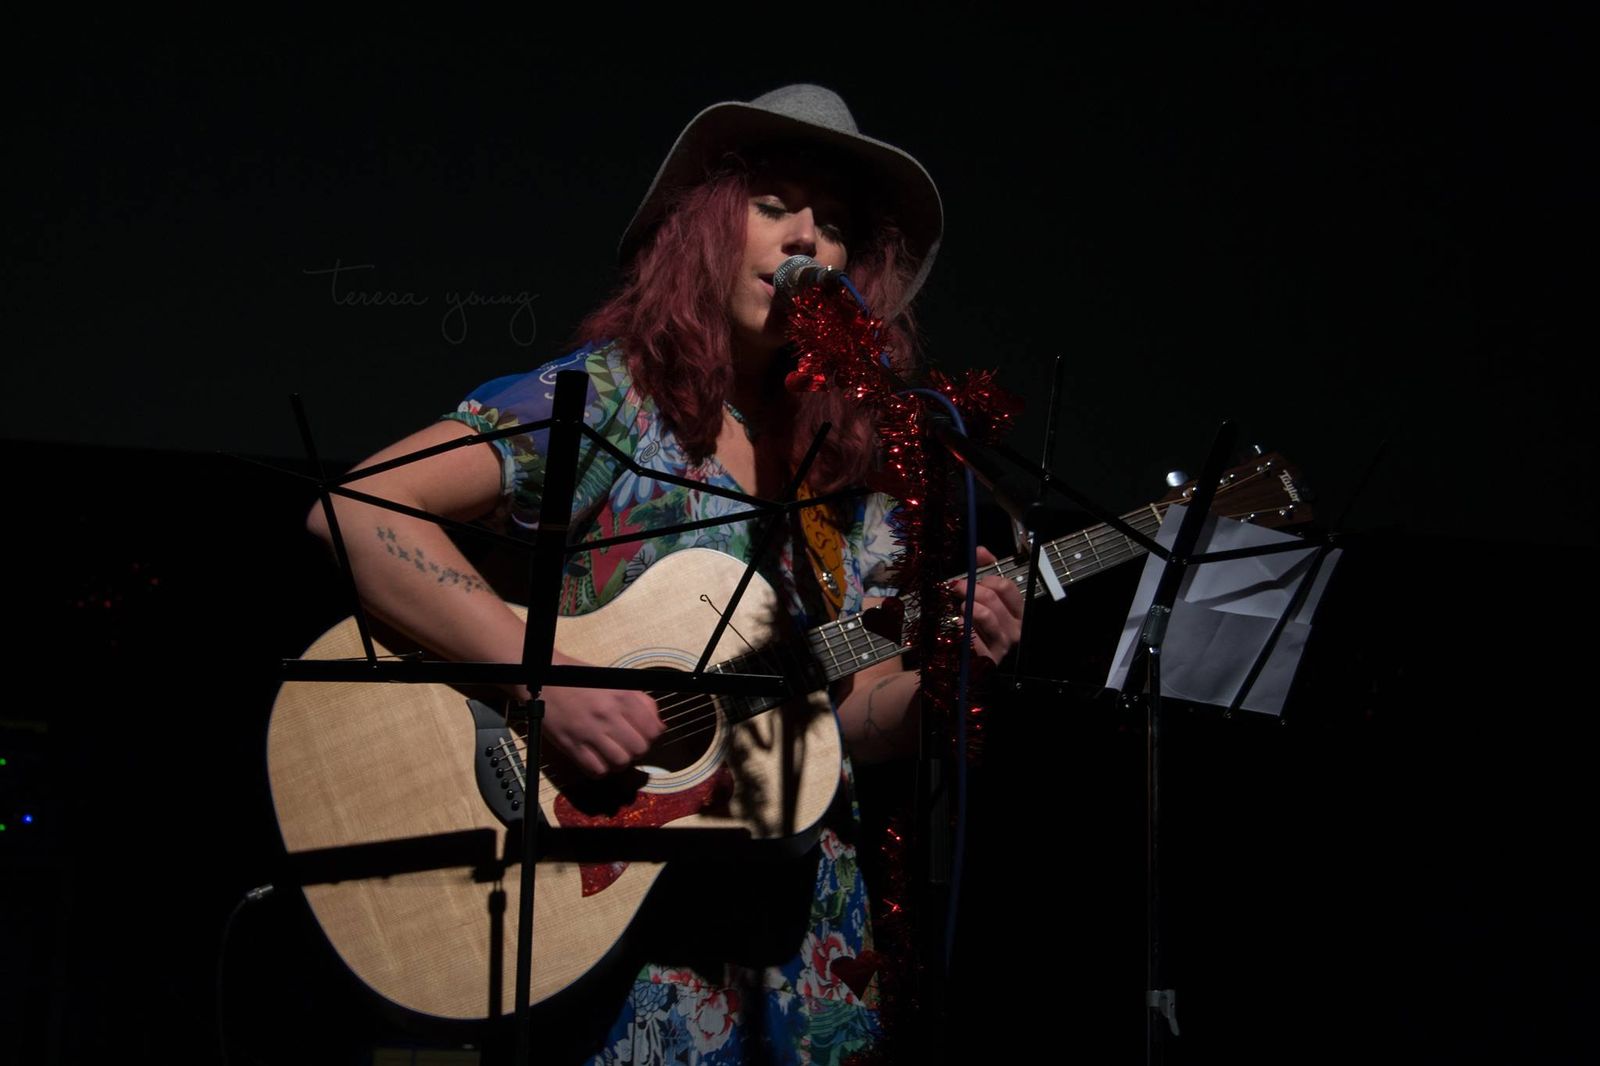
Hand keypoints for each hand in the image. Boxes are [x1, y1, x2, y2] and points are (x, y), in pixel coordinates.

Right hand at [537, 659, 664, 776]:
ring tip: (613, 754)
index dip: (651, 737)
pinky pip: (596, 770)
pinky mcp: (571, 745)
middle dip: (636, 751)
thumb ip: (641, 702)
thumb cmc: (580, 679)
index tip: (644, 736)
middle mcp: (608, 714)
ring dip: (619, 762)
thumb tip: (659, 725)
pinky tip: (598, 759)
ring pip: (620, 762)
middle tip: (627, 746)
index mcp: (622, 696)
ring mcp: (589, 731)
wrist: (544, 678)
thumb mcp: (616, 682)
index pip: (653, 730)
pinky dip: (601, 770)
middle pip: (639, 749)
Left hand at [949, 545, 1024, 663]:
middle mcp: (1014, 630)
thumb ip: (983, 571)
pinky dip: (962, 628)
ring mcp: (1002, 646)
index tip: (974, 580)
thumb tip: (981, 551)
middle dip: (971, 588)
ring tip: (960, 608)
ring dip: (968, 607)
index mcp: (1016, 613)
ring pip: (985, 615)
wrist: (958, 660)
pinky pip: (973, 637)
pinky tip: (957, 627)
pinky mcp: (988, 660)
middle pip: (993, 598)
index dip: (987, 578)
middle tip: (957, 587)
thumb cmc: (972, 625)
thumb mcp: (979, 596)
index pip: (1007, 587)